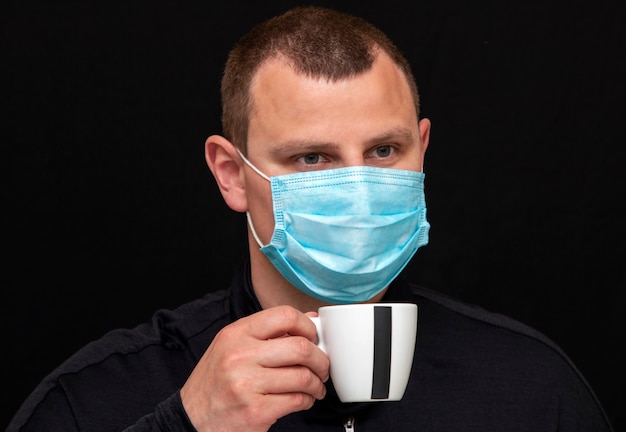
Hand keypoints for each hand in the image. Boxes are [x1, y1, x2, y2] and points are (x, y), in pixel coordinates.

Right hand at [180, 305, 329, 431]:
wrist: (189, 419)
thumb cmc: (214, 382)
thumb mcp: (231, 347)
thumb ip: (267, 332)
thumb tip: (309, 319)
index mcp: (236, 334)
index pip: (284, 316)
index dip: (307, 326)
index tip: (313, 337)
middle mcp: (240, 355)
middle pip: (300, 347)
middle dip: (320, 359)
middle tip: (322, 366)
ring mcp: (247, 384)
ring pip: (303, 376)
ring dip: (317, 383)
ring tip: (314, 386)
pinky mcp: (256, 411)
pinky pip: (297, 400)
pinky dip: (307, 400)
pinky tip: (304, 399)